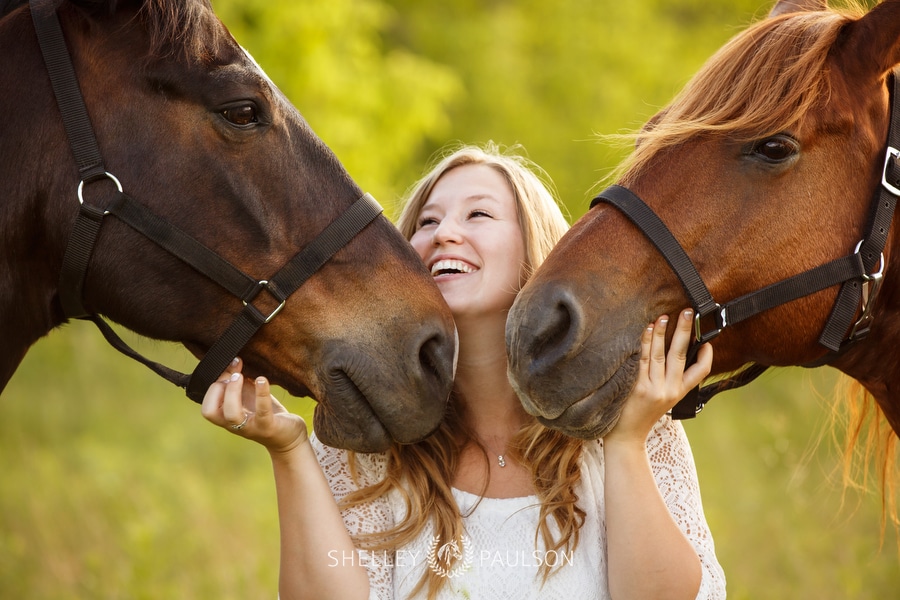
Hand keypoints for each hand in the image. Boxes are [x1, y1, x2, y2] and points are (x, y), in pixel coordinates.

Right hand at [200, 358, 308, 453]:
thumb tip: (233, 360)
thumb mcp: (248, 395)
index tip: (228, 372)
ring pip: (230, 415)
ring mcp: (250, 427)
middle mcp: (234, 425)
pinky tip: (262, 380)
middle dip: (218, 389)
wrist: (288, 436)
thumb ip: (237, 380)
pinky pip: (262, 411)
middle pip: (211, 411)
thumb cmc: (265, 413)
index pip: (207, 407)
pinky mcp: (268, 427)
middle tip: (235, 375)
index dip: (212, 388)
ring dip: (232, 392)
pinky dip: (261, 393)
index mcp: (226, 418)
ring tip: (241, 376)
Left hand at [605, 309, 712, 444]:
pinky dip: (646, 342)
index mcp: (679, 393)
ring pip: (661, 354)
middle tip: (688, 312)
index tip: (707, 340)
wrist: (626, 437)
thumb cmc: (641, 415)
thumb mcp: (664, 401)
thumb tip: (671, 354)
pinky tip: (648, 329)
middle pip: (681, 355)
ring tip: (664, 316)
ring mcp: (654, 389)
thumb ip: (669, 382)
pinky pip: (643, 360)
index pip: (701, 372)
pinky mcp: (638, 387)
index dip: (707, 356)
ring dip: (663, 332)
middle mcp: (670, 390)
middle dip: (685, 331)